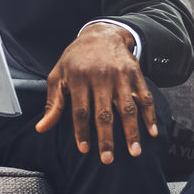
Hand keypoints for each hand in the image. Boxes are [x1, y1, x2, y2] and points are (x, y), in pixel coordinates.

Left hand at [34, 23, 157, 162]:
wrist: (102, 34)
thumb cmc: (75, 59)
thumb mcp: (58, 75)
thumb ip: (52, 103)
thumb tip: (41, 128)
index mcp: (79, 78)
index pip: (80, 110)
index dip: (82, 131)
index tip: (84, 150)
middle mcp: (101, 77)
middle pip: (104, 113)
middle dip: (106, 138)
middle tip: (108, 159)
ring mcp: (120, 76)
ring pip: (127, 107)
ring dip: (132, 131)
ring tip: (134, 152)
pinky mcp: (135, 74)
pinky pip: (144, 97)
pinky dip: (150, 115)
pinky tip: (152, 132)